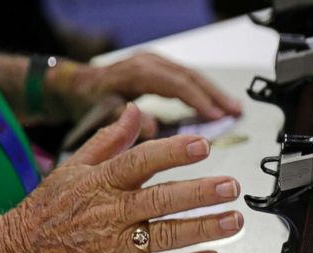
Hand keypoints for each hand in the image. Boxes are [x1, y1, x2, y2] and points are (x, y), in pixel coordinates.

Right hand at [0, 104, 242, 252]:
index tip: (202, 146)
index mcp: (101, 182)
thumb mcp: (72, 169)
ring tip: (232, 221)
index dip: (173, 153)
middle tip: (230, 187)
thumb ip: (109, 141)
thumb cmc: (48, 211)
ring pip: (166, 236)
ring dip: (203, 228)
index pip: (141, 161)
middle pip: (161, 200)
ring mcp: (115, 246)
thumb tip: (134, 111)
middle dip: (200, 193)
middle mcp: (110, 212)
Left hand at [48, 53, 242, 135]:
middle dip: (216, 95)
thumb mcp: (100, 112)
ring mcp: (155, 64)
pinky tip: (216, 104)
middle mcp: (149, 62)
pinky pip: (186, 79)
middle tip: (236, 111)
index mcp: (138, 71)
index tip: (217, 116)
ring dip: (214, 93)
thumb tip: (152, 130)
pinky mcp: (159, 70)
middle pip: (190, 76)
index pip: (176, 84)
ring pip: (191, 76)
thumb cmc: (86, 100)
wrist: (76, 85)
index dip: (199, 100)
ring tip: (235, 109)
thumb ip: (126, 121)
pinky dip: (204, 92)